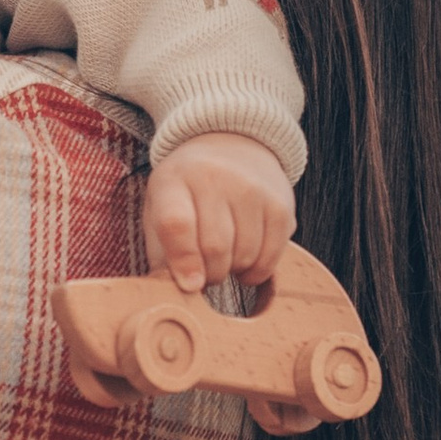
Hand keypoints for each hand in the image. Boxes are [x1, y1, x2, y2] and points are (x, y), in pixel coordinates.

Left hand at [143, 133, 297, 294]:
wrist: (231, 147)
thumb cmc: (188, 192)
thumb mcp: (160, 209)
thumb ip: (162, 252)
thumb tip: (175, 292)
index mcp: (174, 180)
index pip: (177, 224)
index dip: (184, 260)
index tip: (191, 286)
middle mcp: (214, 178)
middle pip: (215, 247)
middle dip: (209, 274)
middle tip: (204, 274)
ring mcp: (252, 189)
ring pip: (245, 255)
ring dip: (233, 271)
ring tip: (224, 259)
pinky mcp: (280, 204)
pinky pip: (271, 257)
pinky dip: (257, 271)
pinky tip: (246, 260)